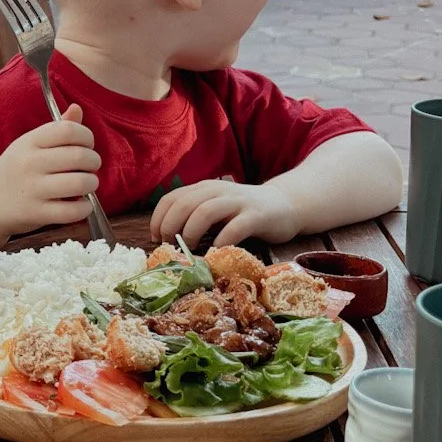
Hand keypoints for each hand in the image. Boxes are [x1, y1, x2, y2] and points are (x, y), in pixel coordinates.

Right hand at [0, 105, 100, 239]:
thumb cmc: (14, 171)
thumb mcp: (28, 145)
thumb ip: (56, 129)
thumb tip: (77, 108)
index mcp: (29, 142)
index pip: (69, 130)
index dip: (87, 136)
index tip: (86, 145)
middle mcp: (29, 163)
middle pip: (79, 156)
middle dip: (93, 161)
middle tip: (89, 167)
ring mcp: (32, 189)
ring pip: (80, 183)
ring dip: (92, 184)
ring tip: (87, 185)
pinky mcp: (36, 213)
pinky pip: (72, 211)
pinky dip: (85, 208)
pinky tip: (81, 204)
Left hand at [151, 177, 298, 248]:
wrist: (285, 205)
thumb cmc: (242, 213)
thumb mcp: (214, 209)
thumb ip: (193, 217)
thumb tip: (165, 240)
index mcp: (203, 189)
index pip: (171, 198)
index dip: (158, 219)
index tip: (156, 239)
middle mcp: (218, 191)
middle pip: (184, 204)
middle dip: (170, 227)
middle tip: (171, 247)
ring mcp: (237, 202)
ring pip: (205, 212)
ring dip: (191, 233)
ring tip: (190, 249)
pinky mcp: (256, 216)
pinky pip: (234, 228)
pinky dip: (221, 242)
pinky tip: (217, 252)